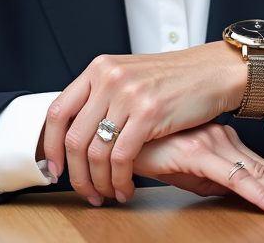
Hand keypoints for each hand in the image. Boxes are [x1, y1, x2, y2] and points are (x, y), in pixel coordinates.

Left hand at [43, 43, 243, 204]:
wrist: (213, 71)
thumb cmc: (176, 79)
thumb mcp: (131, 77)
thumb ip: (104, 97)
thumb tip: (79, 133)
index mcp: (99, 69)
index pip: (57, 111)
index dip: (49, 145)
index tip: (54, 167)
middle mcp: (109, 78)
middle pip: (74, 137)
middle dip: (76, 174)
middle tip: (84, 190)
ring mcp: (128, 94)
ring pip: (96, 151)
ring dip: (98, 181)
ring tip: (107, 193)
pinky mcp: (148, 113)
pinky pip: (121, 157)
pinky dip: (120, 179)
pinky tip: (126, 187)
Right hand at [133, 124, 263, 215]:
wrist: (113, 132)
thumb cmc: (144, 147)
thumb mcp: (182, 169)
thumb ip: (207, 179)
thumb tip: (228, 192)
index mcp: (219, 143)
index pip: (259, 169)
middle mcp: (220, 140)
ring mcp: (212, 144)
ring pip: (258, 176)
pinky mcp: (198, 152)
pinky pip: (237, 180)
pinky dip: (261, 196)